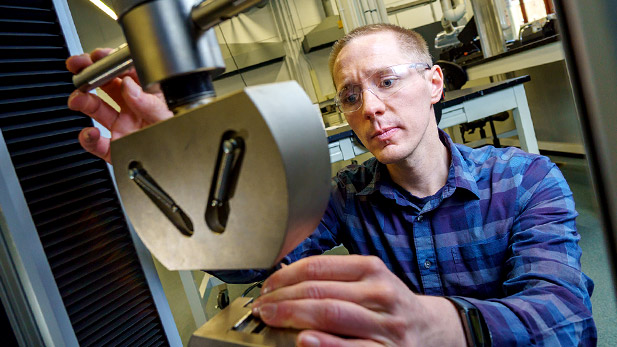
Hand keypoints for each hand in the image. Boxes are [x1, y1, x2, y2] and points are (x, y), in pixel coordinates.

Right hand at [66, 48, 172, 162]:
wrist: (179, 167)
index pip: (128, 74)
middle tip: (78, 67)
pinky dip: (88, 138)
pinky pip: (96, 143)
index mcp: (150, 99)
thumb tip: (130, 87)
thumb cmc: (181, 139)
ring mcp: (123, 129)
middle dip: (90, 74)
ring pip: (97, 110)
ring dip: (83, 101)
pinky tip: (89, 133)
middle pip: (107, 86)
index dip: (112, 62)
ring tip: (77, 99)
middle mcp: (134, 111)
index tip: (98, 57)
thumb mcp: (170, 118)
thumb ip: (151, 104)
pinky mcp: (116, 149)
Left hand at [252, 255, 465, 346]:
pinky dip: (325, 344)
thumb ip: (335, 277)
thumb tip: (285, 276)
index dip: (286, 276)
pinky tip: (304, 340)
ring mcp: (386, 324)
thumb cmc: (390, 304)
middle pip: (321, 291)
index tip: (267, 286)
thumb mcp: (369, 280)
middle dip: (283, 299)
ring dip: (294, 317)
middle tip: (261, 306)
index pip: (319, 266)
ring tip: (271, 319)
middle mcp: (380, 292)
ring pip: (332, 315)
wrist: (432, 329)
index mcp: (372, 269)